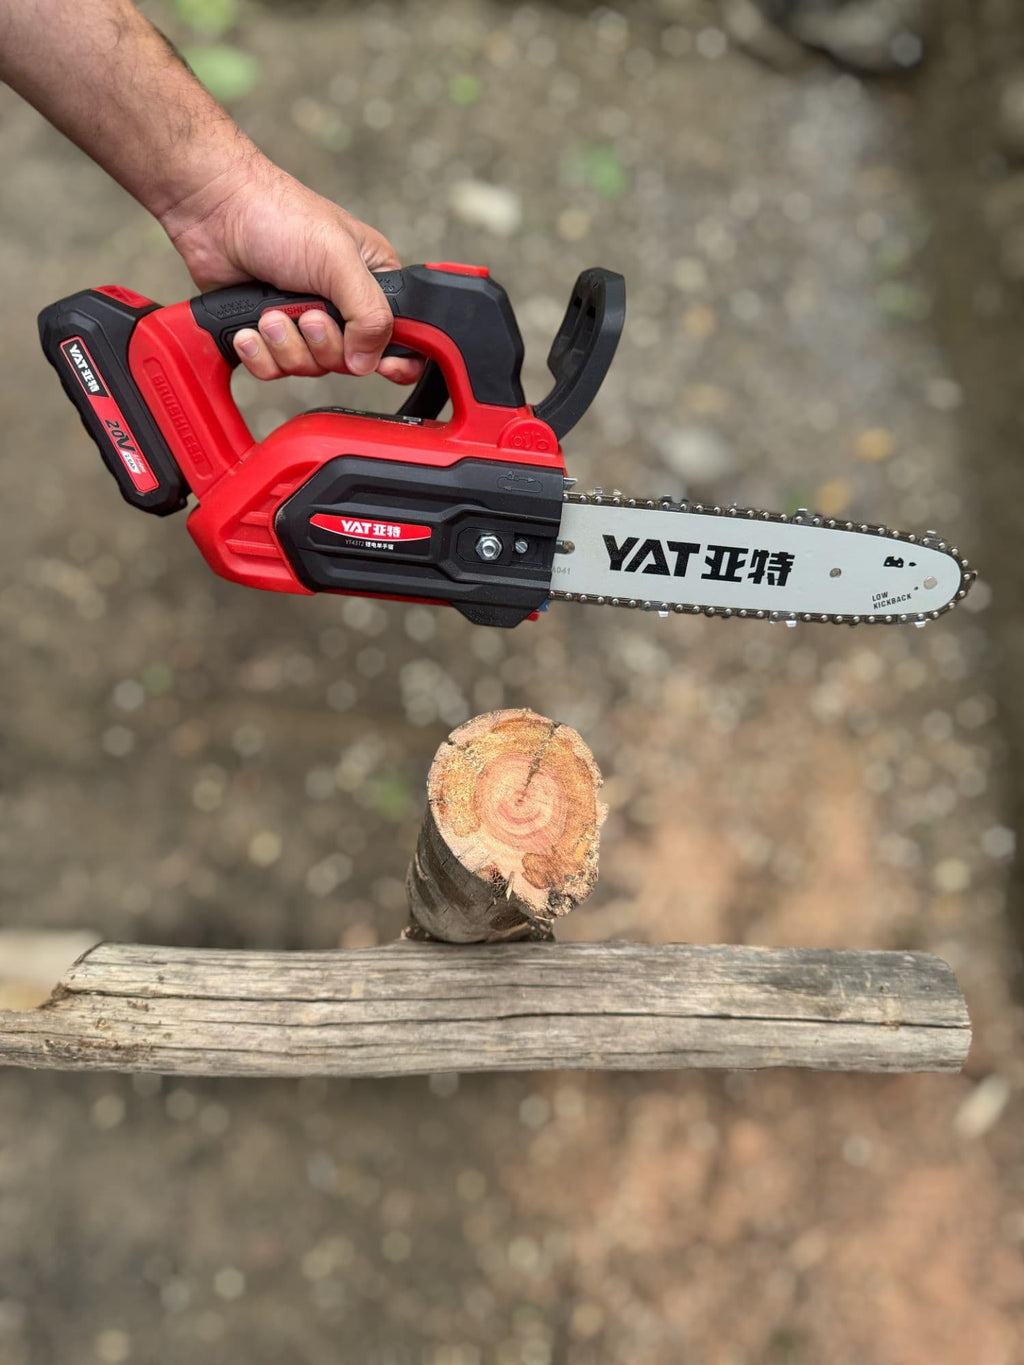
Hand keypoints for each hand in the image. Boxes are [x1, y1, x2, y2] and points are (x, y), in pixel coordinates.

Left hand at [160, 154, 421, 384]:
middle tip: (304, 314)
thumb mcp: (340, 261)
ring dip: (284, 345)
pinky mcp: (268, 333)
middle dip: (320, 344)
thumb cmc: (280, 216)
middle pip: (348, 363)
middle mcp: (341, 307)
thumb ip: (369, 314)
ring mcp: (303, 322)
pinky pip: (273, 369)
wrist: (215, 209)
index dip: (395, 361)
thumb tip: (368, 363)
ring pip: (309, 368)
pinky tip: (248, 328)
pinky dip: (258, 353)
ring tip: (268, 313)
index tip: (383, 367)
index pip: (401, 338)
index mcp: (372, 284)